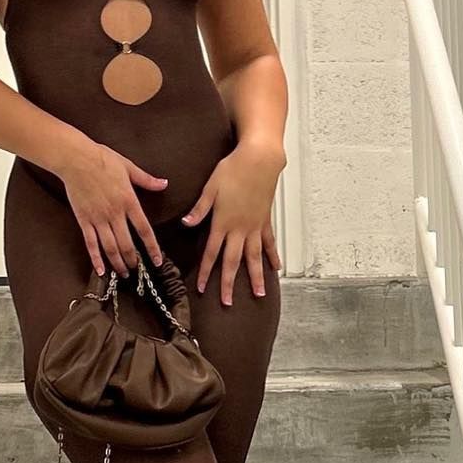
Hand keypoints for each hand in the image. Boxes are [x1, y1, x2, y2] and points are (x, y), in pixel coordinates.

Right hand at [58, 140, 166, 276]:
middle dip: (133, 260)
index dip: (152, 248)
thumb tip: (164, 183)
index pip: (144, 230)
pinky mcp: (84, 219)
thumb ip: (146, 180)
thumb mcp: (129, 167)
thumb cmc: (102, 159)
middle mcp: (114, 213)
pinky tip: (100, 270)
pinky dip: (95, 259)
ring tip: (123, 274)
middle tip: (137, 270)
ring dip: (118, 263)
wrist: (76, 158)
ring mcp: (98, 218)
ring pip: (110, 247)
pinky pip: (90, 243)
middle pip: (126, 244)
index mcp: (128, 201)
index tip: (157, 260)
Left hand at [181, 143, 283, 303]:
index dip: (206, 272)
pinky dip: (272, 256)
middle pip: (233, 261)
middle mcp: (240, 229)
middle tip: (228, 303)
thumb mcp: (210, 188)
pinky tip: (276, 269)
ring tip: (259, 294)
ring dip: (255, 277)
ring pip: (254, 257)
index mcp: (223, 223)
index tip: (202, 289)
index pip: (212, 253)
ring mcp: (254, 226)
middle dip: (229, 283)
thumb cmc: (233, 170)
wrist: (259, 160)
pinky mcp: (265, 220)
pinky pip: (269, 243)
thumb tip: (186, 224)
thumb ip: (199, 209)